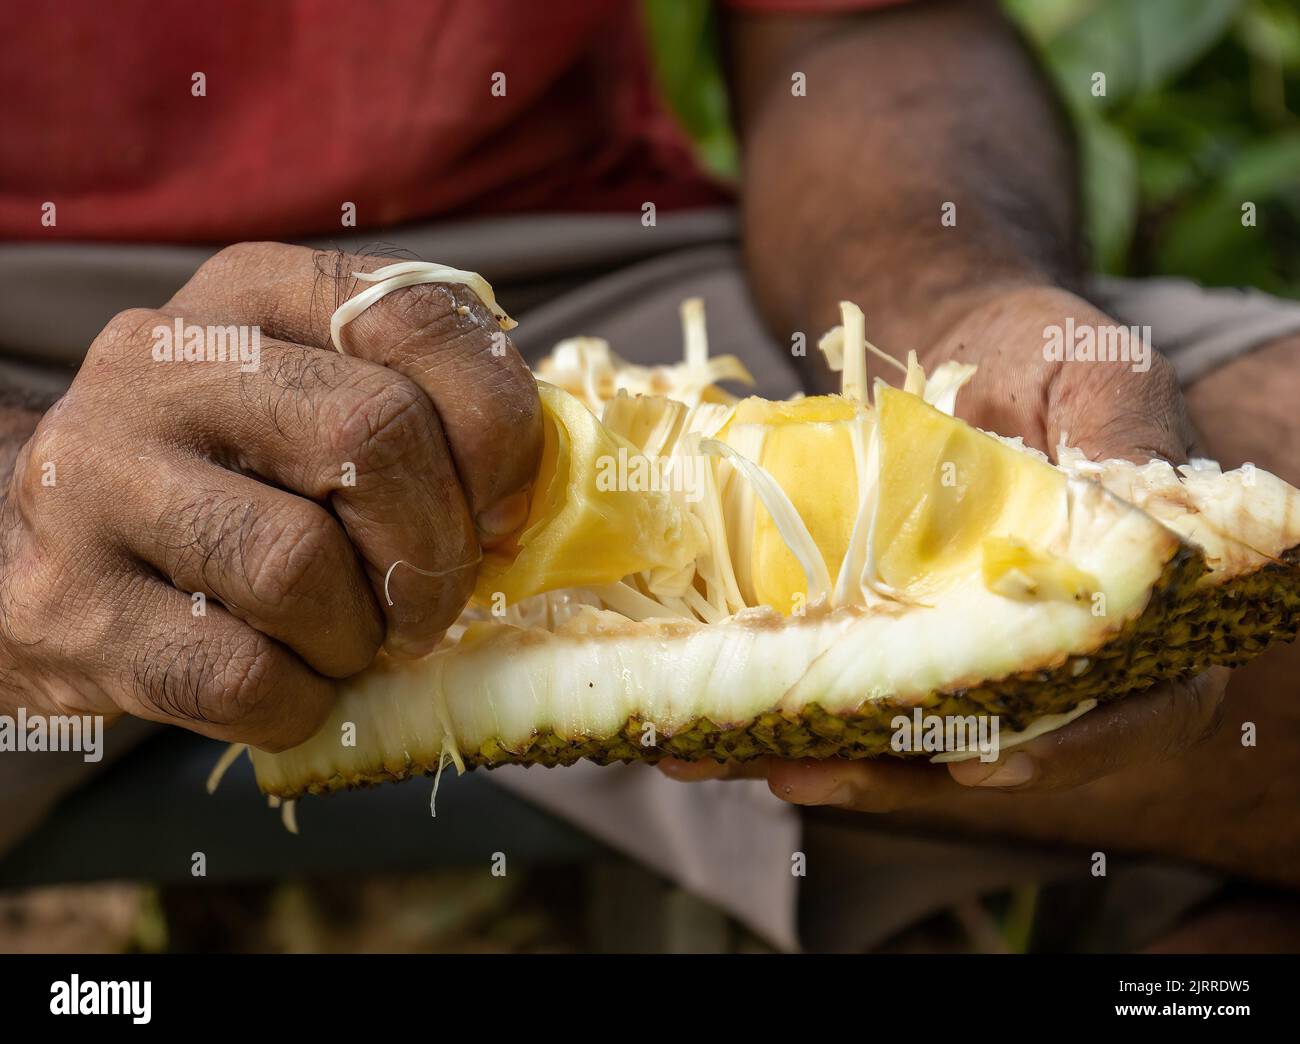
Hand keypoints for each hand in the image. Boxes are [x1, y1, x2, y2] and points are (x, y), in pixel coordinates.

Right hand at [0, 243, 540, 749]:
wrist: (26, 545)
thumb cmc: (224, 479)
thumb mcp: (313, 402)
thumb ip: (424, 413)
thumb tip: (536, 496)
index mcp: (255, 291)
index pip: (424, 318)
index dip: (501, 432)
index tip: (504, 509)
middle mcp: (164, 360)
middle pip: (372, 437)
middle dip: (437, 549)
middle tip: (431, 599)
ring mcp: (97, 478)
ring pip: (300, 566)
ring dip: (360, 636)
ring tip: (344, 639)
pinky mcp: (65, 603)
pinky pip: (239, 678)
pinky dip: (299, 703)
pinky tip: (285, 682)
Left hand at [661, 285, 1227, 807]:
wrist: (949, 348)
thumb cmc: (1037, 356)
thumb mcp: (1097, 376)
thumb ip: (1124, 444)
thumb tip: (1139, 541)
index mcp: (1126, 612)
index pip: (1138, 707)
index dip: (1072, 747)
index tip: (987, 762)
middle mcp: (1037, 657)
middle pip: (984, 748)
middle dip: (890, 775)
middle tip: (804, 771)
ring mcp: (949, 660)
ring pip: (889, 741)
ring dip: (802, 755)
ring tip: (714, 756)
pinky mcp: (874, 643)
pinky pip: (826, 691)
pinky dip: (762, 709)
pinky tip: (689, 718)